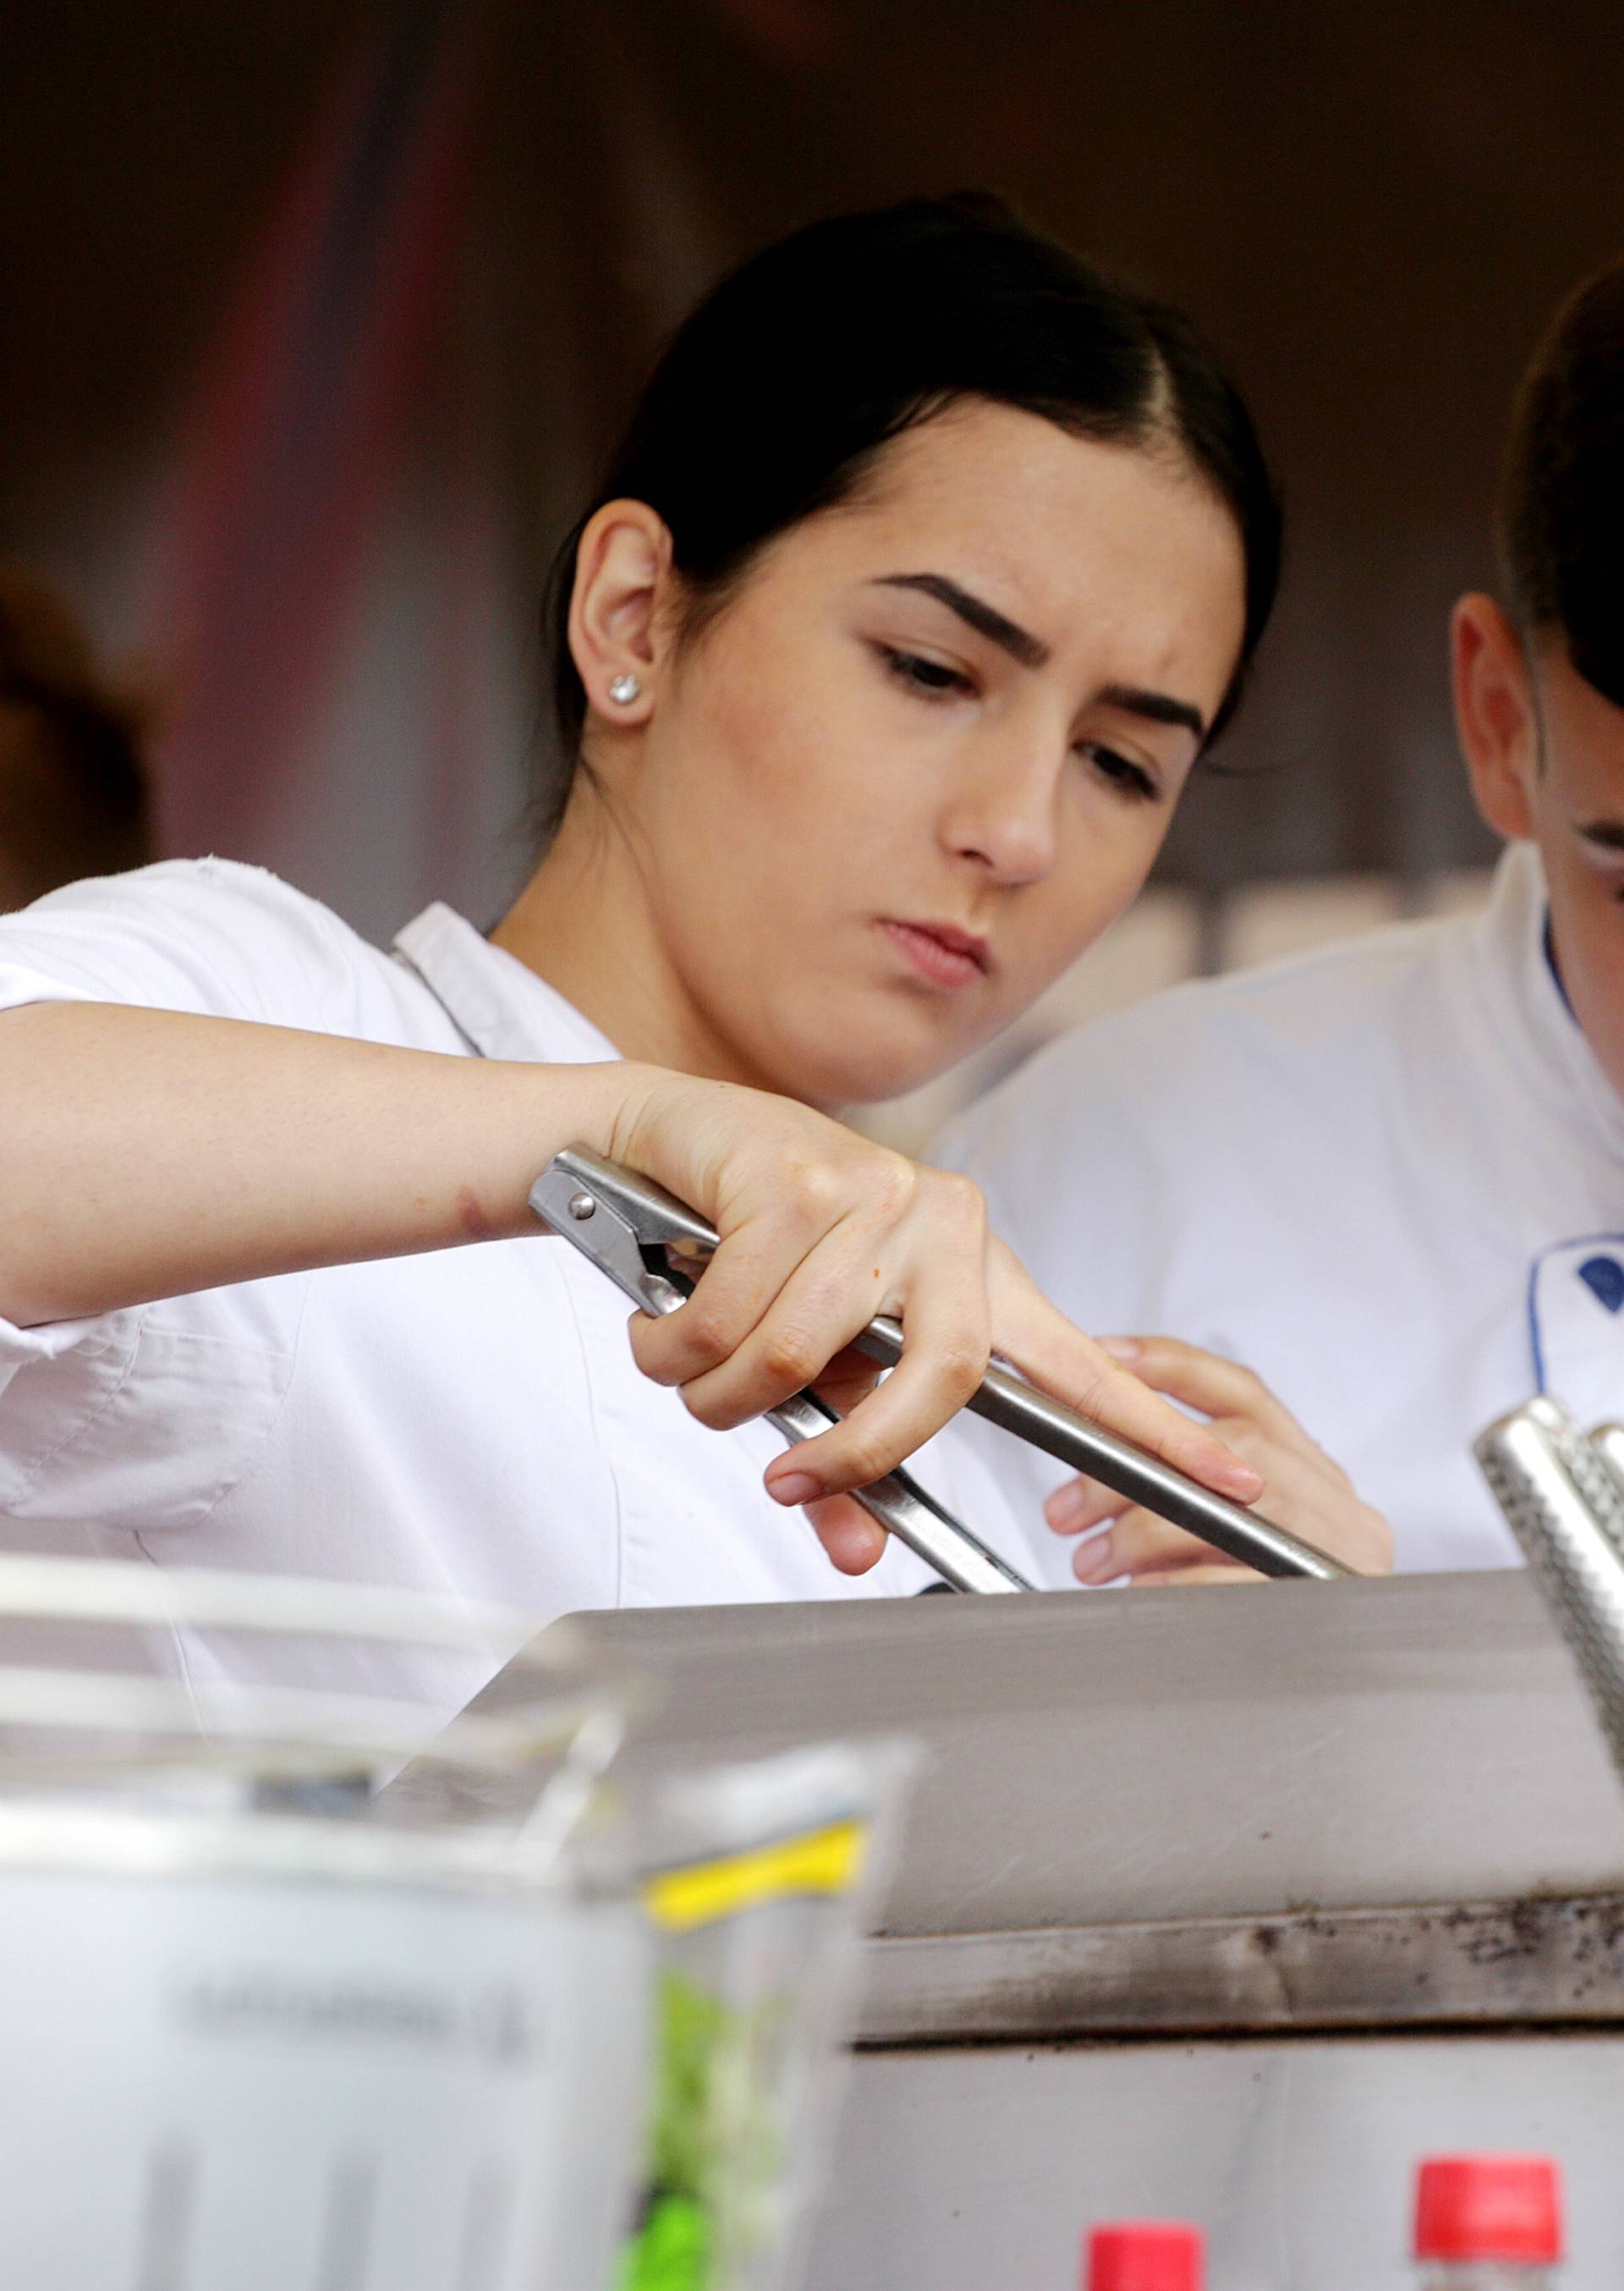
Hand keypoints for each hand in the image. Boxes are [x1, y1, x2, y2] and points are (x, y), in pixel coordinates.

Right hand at [608, 1073, 1265, 1573]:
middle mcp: (946, 1221)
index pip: (1078, 1362)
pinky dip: (674, 1345)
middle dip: (855, 1449)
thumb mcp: (814, 1372)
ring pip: (799, 1356)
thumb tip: (854, 1551)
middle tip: (789, 1475)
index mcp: (975, 1271)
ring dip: (717, 1389)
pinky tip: (660, 1319)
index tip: (1236, 1483)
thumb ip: (844, 1461)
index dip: (1158, 1431)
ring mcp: (879, 1189)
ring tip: (691, 1364)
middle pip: (941, 1377)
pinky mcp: (801, 1173)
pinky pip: (729, 1315)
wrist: (675, 1139)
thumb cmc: (757, 1257)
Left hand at [1043, 1335, 1392, 1586]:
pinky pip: (1236, 1578)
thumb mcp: (1256, 1533)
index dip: (1169, 1366)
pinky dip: (1176, 1582)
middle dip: (1132, 1468)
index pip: (1243, 1392)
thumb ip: (1200, 1492)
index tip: (1102, 1357)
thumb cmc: (1294, 1602)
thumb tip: (1099, 1472)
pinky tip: (1139, 1592)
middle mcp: (1333, 1499)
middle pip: (1226, 1448)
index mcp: (1312, 1468)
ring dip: (1140, 1532)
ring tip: (1092, 1561)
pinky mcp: (1322, 1599)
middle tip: (1066, 1508)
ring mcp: (1336, 1548)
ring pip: (1226, 1507)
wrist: (1370, 1689)